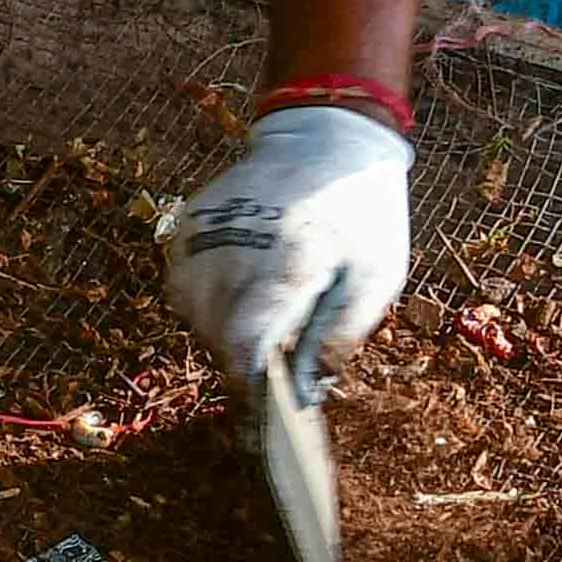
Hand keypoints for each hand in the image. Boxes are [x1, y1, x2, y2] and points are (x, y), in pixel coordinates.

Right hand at [157, 98, 411, 387]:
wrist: (325, 138)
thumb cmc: (360, 215)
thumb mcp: (377, 277)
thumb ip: (342, 335)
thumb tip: (308, 389)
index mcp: (284, 264)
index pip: (244, 347)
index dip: (249, 392)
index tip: (262, 422)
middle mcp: (231, 249)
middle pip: (215, 337)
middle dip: (244, 359)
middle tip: (278, 358)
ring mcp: (200, 234)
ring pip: (193, 315)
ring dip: (222, 330)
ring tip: (263, 313)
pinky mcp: (186, 224)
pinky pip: (183, 284)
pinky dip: (207, 299)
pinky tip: (241, 286)